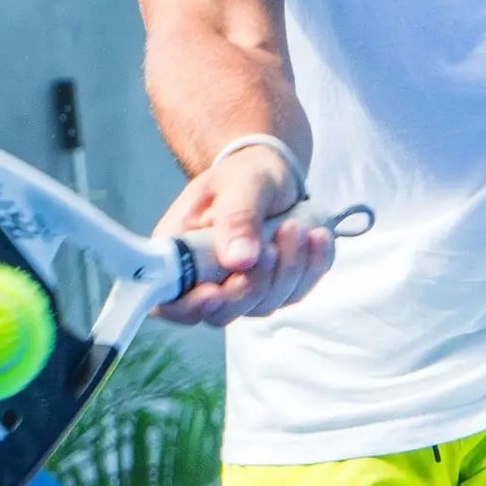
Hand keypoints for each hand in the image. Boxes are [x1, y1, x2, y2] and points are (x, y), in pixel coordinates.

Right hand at [150, 146, 333, 327]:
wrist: (273, 175)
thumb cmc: (245, 174)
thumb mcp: (241, 182)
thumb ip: (237, 217)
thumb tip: (238, 260)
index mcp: (180, 252)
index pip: (169, 300)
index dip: (188, 307)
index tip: (215, 291)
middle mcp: (204, 279)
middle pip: (221, 312)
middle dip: (253, 284)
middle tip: (272, 245)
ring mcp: (240, 289)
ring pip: (262, 305)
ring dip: (287, 269)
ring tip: (297, 225)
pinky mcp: (273, 290)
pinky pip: (295, 294)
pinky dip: (311, 268)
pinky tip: (317, 237)